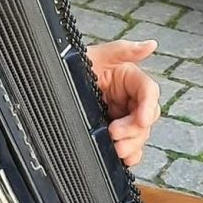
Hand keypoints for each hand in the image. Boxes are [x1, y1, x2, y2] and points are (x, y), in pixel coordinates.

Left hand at [86, 39, 160, 166]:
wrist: (51, 82)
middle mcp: (130, 99)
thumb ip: (122, 50)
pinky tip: (122, 158)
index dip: (147, 107)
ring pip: (140, 135)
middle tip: (114, 133)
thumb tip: (151, 45)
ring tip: (116, 148)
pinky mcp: (115, 132)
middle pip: (146, 118)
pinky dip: (129, 155)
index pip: (149, 92)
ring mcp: (123, 117)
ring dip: (131, 144)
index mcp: (130, 80)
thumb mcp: (97, 55)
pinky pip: (130, 147)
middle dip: (134, 129)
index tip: (140, 120)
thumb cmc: (75, 64)